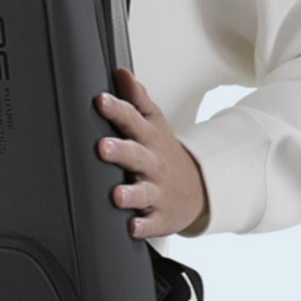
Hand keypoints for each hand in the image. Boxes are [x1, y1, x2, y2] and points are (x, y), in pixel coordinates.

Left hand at [95, 67, 209, 238]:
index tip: (101, 101)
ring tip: (117, 195)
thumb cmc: (165, 152)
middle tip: (102, 147)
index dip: (117, 110)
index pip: (133, 120)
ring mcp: (158, 191)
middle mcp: (152, 164)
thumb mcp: (155, 122)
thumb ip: (137, 98)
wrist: (198, 188)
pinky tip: (132, 227)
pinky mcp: (160, 217)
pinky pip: (151, 223)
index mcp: (149, 139)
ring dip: (130, 194)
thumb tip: (121, 72)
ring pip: (143, 192)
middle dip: (120, 151)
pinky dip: (143, 226)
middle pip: (136, 156)